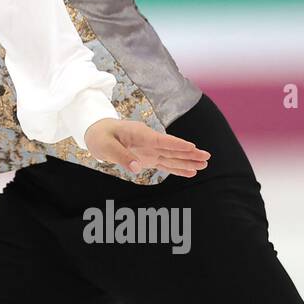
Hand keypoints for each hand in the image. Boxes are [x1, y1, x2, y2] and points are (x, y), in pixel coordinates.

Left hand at [83, 118, 209, 177]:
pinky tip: (190, 172)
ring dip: (187, 161)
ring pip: (172, 156)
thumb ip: (121, 156)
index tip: (192, 147)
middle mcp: (149, 141)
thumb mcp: (105, 146)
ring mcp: (150, 150)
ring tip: (204, 165)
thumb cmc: (100, 136)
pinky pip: (165, 163)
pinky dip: (177, 168)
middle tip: (207, 157)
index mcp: (139, 134)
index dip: (176, 144)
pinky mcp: (149, 157)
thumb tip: (139, 168)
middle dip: (189, 153)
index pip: (161, 140)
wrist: (96, 131)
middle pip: (172, 148)